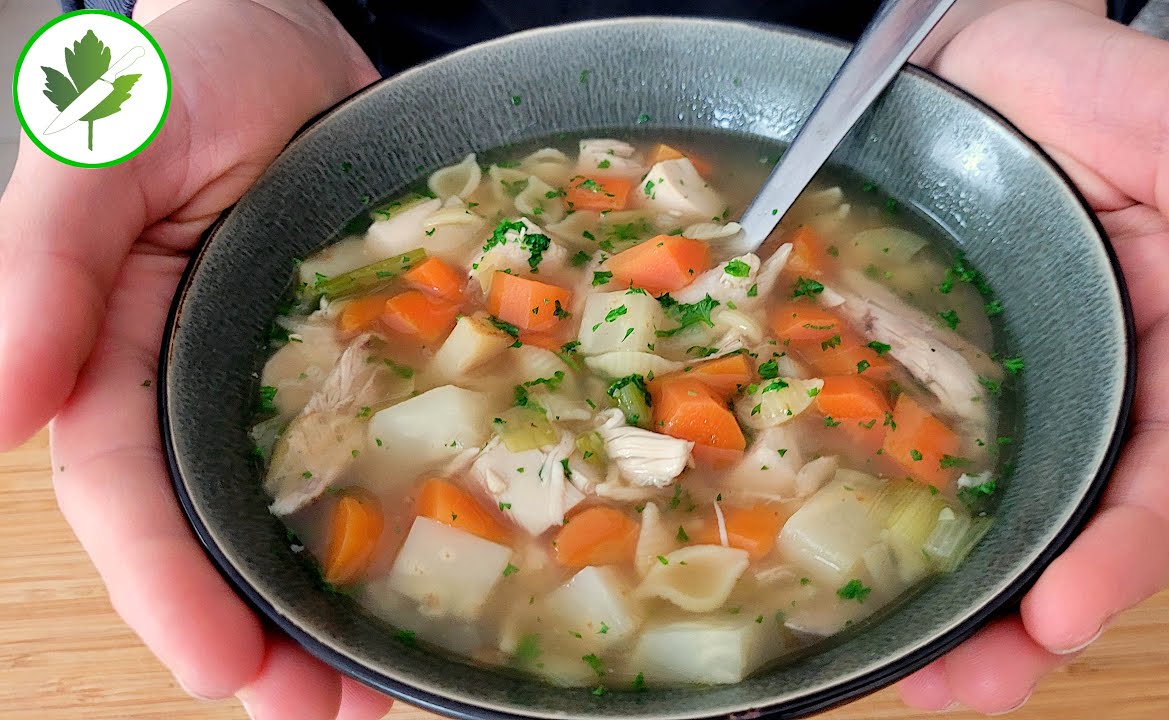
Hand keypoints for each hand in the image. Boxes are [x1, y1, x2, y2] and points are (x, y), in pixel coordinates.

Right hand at [0, 1, 388, 716]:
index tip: (223, 669)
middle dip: (270, 640)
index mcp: (121, 357)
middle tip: (330, 719)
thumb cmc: (186, 73)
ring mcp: (300, 382)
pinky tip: (456, 583)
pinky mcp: (384, 361)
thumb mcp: (101, 148)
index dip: (169, 587)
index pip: (132, 496)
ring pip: (312, 521)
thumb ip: (39, 262)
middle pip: (227, 538)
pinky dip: (421, 526)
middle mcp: (208, 389)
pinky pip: (400, 453)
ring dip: (344, 616)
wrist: (302, 34)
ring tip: (390, 698)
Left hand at [897, 1, 1168, 712]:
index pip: (1164, 477)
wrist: (950, 48)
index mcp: (1166, 341)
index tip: (1065, 620)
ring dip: (967, 611)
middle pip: (1079, 528)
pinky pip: (918, 465)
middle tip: (962, 688)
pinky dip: (903, 533)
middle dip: (1033, 624)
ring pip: (1002, 520)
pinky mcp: (922, 373)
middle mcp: (1091, 381)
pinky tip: (860, 581)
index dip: (1123, 556)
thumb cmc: (1072, 73)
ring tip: (907, 676)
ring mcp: (1006, 384)